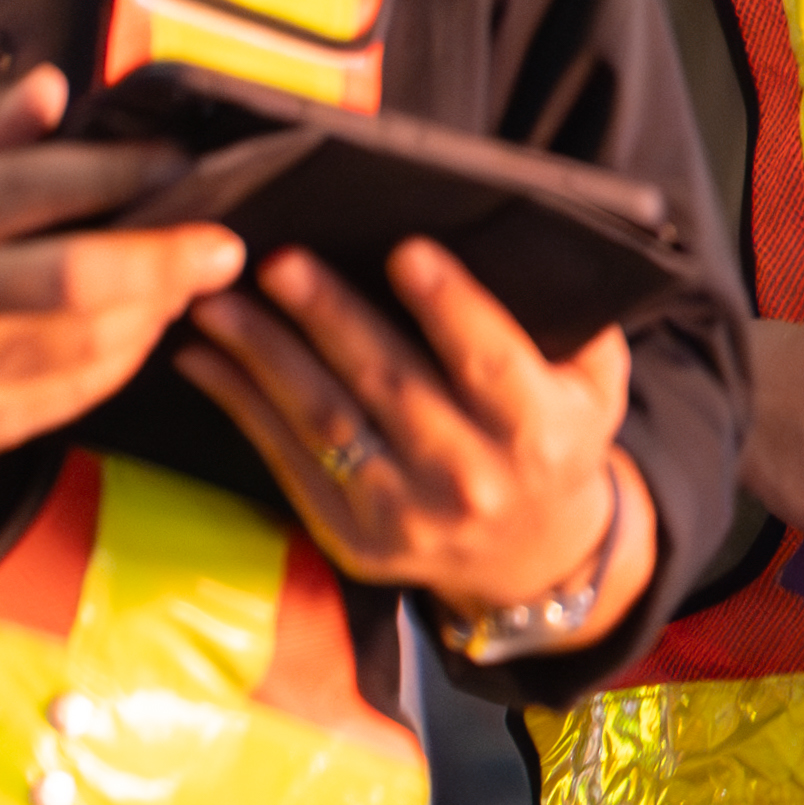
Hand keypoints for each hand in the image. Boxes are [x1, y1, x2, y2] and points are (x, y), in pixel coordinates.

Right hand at [0, 70, 244, 466]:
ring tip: (184, 281)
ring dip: (152, 313)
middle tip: (222, 245)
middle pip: (72, 282)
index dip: (121, 174)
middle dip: (164, 260)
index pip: (35, 189)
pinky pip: (68, 398)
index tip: (179, 165)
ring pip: (83, 348)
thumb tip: (54, 91)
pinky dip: (116, 361)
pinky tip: (136, 328)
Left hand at [178, 235, 645, 625]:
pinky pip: (288, 462)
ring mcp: (406, 516)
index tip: (404, 251)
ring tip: (220, 304)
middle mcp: (472, 481)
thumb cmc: (556, 442)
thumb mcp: (596, 387)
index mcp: (539, 435)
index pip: (489, 363)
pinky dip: (242, 408)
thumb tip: (525, 247)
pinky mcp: (354, 537)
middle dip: (329, 318)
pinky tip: (207, 360)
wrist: (532, 557)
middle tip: (280, 262)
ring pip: (326, 422)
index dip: (448, 307)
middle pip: (390, 386)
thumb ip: (574, 327)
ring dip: (265, 357)